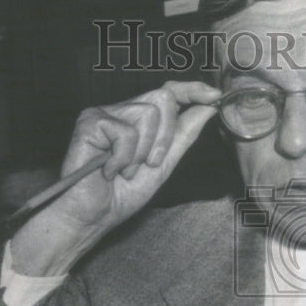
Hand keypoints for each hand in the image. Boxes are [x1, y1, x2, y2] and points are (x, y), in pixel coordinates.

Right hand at [11, 80, 220, 275]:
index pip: (168, 92)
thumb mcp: (163, 165)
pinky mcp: (90, 121)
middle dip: (165, 138)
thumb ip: (183, 135)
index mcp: (138, 119)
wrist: (94, 216)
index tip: (215, 95)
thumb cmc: (121, 195)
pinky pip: (126, 132)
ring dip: (142, 152)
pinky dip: (122, 158)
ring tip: (123, 170)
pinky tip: (108, 170)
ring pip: (147, 114)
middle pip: (163, 99)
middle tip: (148, 165)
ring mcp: (104, 113)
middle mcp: (121, 111)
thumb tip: (208, 108)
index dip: (191, 89)